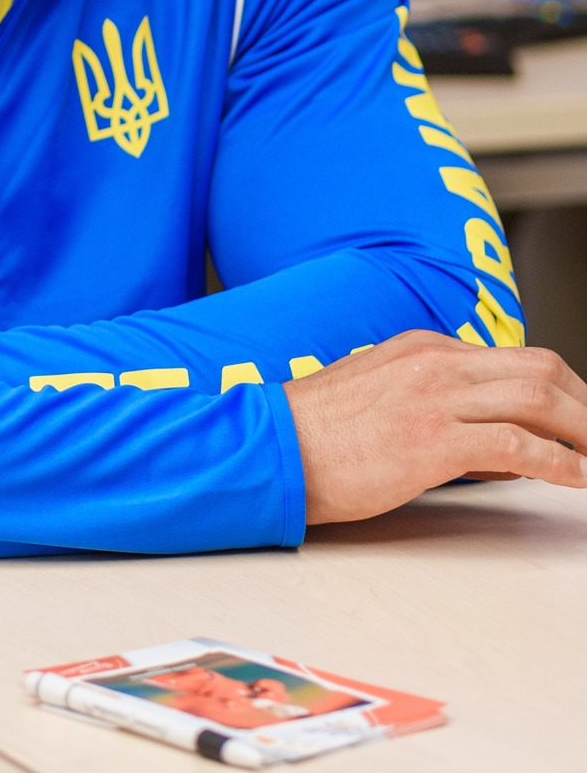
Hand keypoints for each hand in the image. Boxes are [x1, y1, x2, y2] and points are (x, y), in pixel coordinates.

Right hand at [284, 330, 586, 523]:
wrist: (272, 448)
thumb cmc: (319, 433)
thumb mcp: (383, 396)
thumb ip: (440, 407)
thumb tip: (500, 446)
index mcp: (423, 348)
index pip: (515, 360)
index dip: (562, 392)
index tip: (581, 421)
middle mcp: (435, 362)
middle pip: (541, 368)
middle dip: (585, 403)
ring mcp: (435, 396)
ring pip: (539, 397)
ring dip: (585, 430)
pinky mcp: (432, 439)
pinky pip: (517, 444)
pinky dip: (560, 462)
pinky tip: (577, 479)